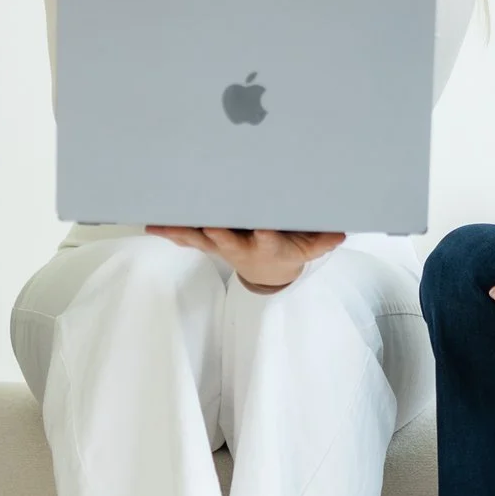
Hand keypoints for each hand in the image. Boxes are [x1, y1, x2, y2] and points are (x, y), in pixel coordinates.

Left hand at [148, 226, 344, 291]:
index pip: (268, 241)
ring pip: (202, 238)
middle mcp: (242, 247)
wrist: (267, 274)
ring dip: (184, 231)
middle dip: (217, 231)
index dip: (266, 236)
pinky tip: (154, 224)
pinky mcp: (209, 242)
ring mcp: (222, 245)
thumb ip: (324, 240)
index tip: (264, 228)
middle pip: (227, 240)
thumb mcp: (310, 248)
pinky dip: (172, 231)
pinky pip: (189, 236)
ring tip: (162, 224)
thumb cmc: (288, 251)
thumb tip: (341, 232)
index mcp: (268, 247)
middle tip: (207, 221)